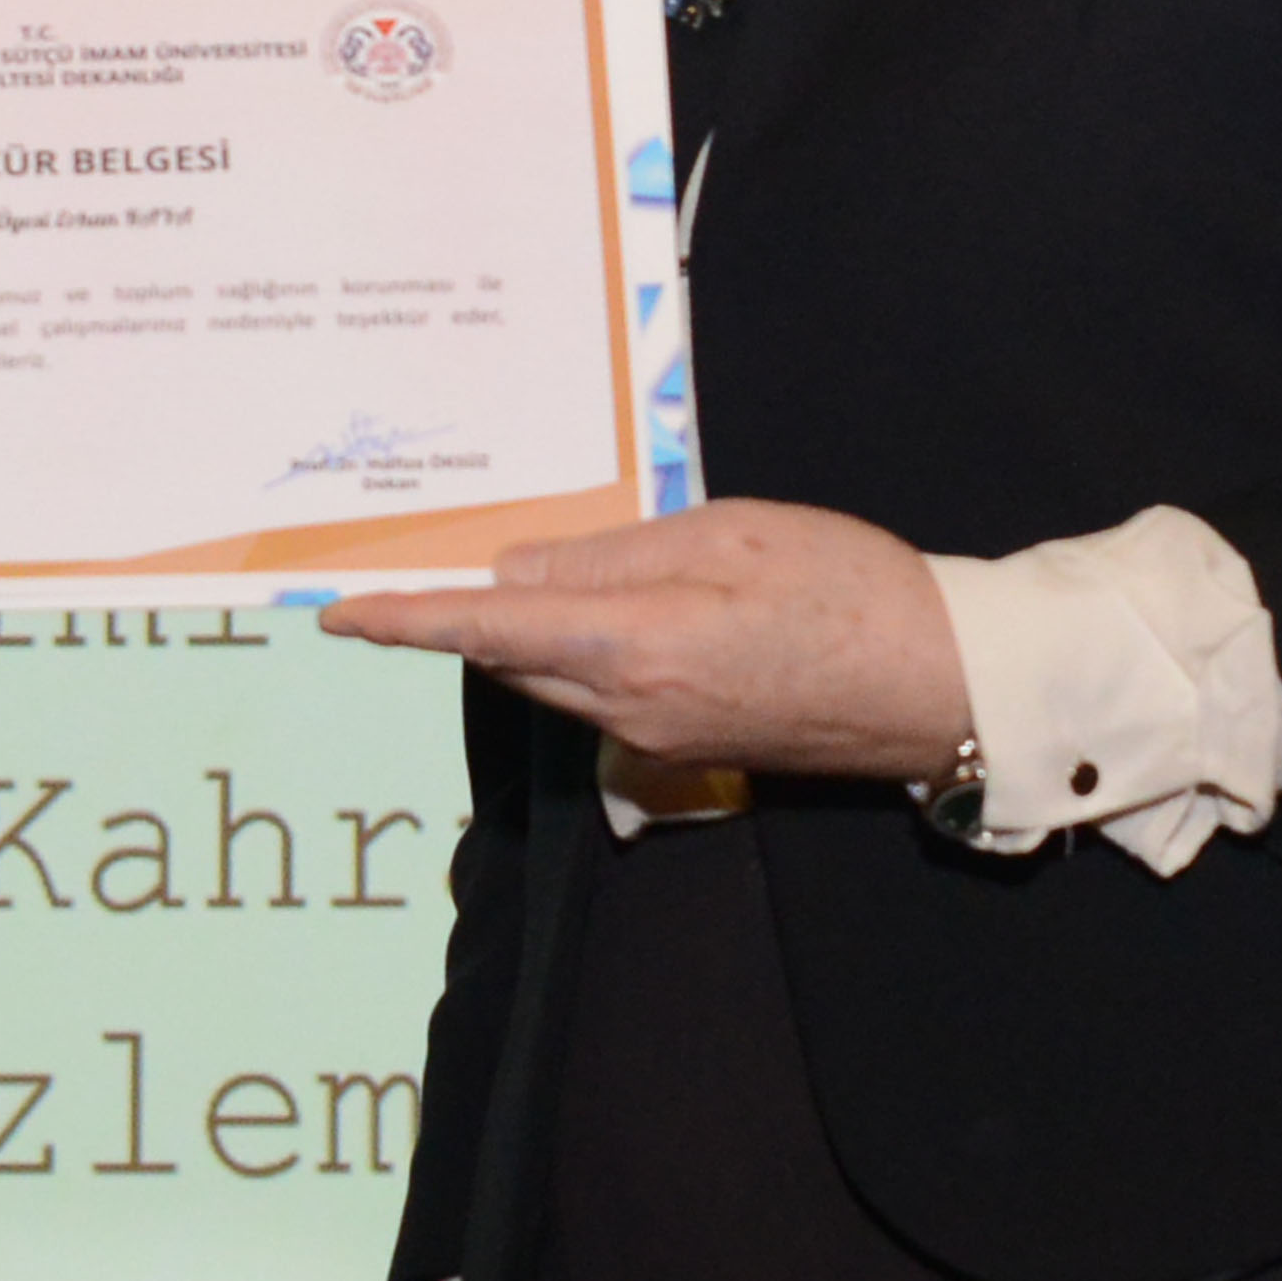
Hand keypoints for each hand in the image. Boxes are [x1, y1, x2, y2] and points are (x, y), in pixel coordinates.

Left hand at [323, 499, 970, 780]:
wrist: (942, 684)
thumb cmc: (848, 589)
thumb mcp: (726, 534)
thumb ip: (611, 554)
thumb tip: (517, 568)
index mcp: (634, 644)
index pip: (486, 629)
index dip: (405, 620)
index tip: (339, 614)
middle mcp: (629, 706)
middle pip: (508, 655)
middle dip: (459, 613)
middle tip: (421, 556)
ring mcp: (656, 737)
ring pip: (549, 677)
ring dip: (517, 629)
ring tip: (508, 566)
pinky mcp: (685, 746)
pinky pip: (596, 695)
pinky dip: (570, 650)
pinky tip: (592, 605)